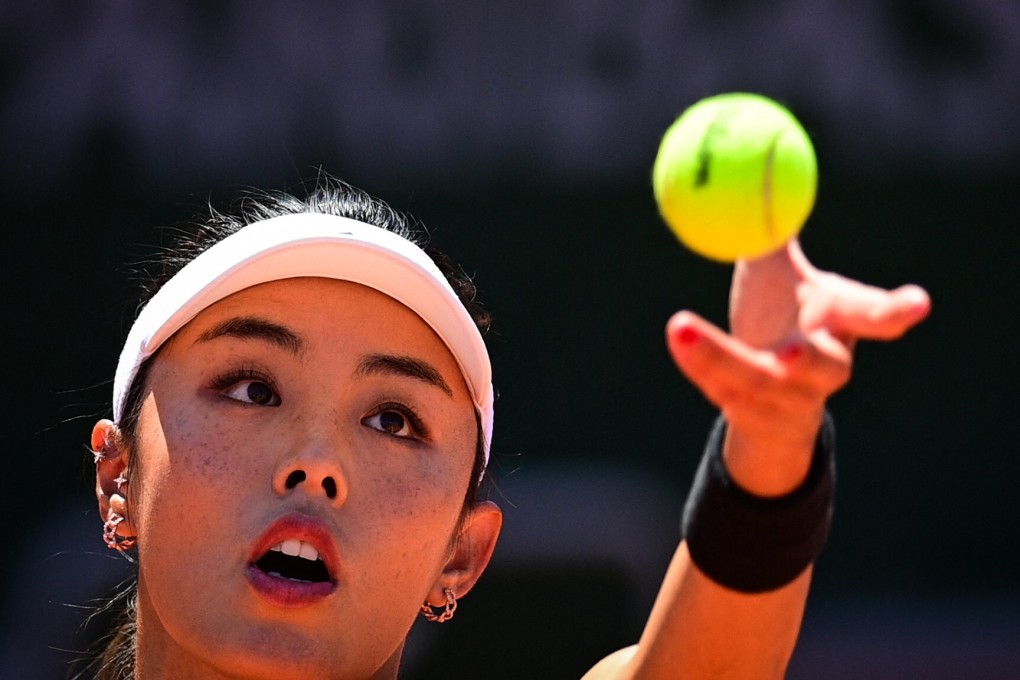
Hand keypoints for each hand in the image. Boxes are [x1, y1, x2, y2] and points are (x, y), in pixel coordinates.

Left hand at [665, 239, 929, 495]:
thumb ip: (771, 229)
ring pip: (755, 380)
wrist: (766, 397)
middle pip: (822, 366)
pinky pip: (718, 385)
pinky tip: (678, 335)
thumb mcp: (776, 275)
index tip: (917, 303)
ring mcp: (784, 397)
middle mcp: (821, 367)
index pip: (872, 317)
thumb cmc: (779, 320)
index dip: (894, 312)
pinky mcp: (748, 412)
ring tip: (682, 328)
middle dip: (807, 360)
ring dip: (718, 356)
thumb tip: (760, 167)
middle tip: (787, 353)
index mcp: (837, 324)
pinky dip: (695, 358)